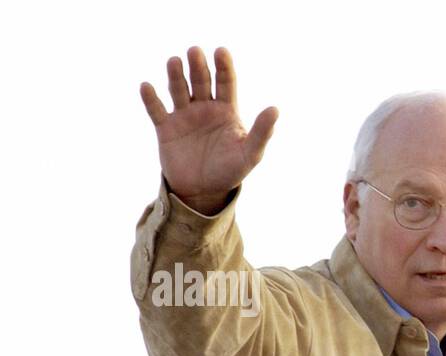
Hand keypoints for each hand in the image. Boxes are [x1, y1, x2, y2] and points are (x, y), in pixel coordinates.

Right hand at [140, 47, 277, 214]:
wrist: (203, 192)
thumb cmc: (230, 171)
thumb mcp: (250, 153)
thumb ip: (262, 132)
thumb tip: (275, 109)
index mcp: (226, 111)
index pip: (226, 83)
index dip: (224, 67)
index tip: (221, 51)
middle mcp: (204, 108)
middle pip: (201, 82)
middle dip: (198, 67)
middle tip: (194, 51)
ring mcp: (184, 116)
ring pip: (179, 90)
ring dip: (176, 76)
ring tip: (175, 61)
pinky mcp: (166, 128)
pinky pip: (156, 110)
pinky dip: (150, 98)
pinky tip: (147, 86)